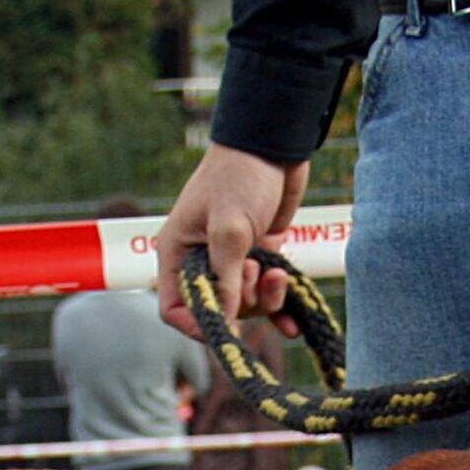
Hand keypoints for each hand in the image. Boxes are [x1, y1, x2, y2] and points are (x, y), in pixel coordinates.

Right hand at [156, 145, 309, 340]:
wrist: (274, 144)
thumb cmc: (240, 177)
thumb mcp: (230, 228)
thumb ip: (225, 277)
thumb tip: (224, 321)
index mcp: (179, 253)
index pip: (175, 307)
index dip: (195, 324)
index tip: (224, 326)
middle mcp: (202, 260)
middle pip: (217, 310)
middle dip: (241, 302)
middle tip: (254, 270)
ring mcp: (232, 260)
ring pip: (246, 305)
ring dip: (265, 299)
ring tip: (277, 273)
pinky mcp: (260, 256)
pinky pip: (267, 294)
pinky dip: (280, 308)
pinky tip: (294, 325)